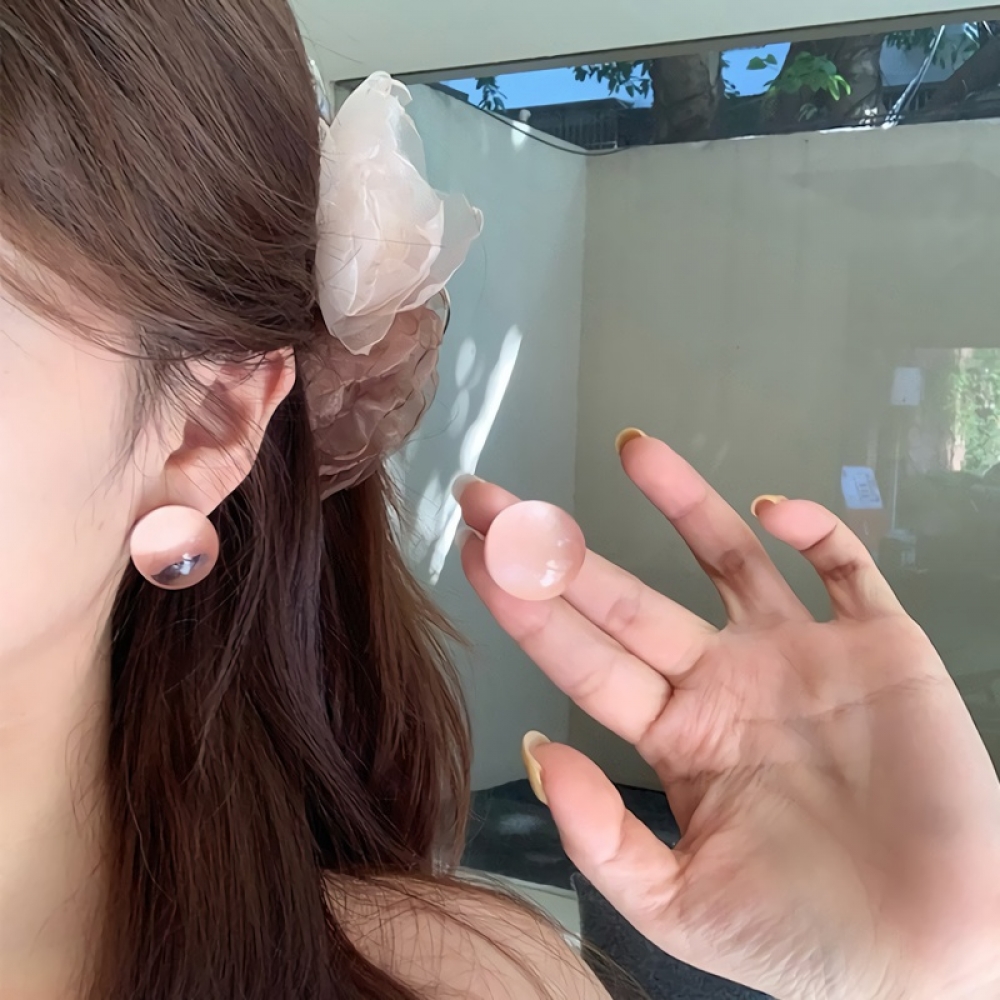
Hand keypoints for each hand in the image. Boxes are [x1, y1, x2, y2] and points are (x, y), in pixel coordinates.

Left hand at [457, 435, 999, 999]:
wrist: (933, 957)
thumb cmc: (805, 939)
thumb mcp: (680, 907)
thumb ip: (601, 837)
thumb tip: (537, 752)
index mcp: (676, 737)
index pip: (583, 656)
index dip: (527, 605)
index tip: (475, 552)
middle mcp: (724, 682)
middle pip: (626, 598)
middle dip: (560, 546)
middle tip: (493, 495)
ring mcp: (798, 655)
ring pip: (727, 557)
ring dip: (682, 500)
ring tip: (630, 447)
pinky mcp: (878, 646)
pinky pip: (843, 568)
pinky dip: (813, 530)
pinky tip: (769, 509)